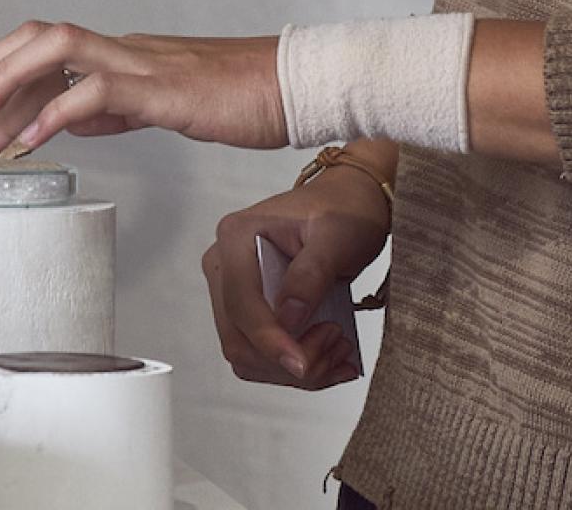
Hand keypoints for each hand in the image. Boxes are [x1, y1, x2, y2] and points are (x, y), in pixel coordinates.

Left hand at [0, 20, 287, 163]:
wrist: (296, 87)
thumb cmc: (238, 99)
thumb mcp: (161, 106)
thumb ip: (113, 109)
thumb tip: (69, 119)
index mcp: (119, 55)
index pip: (41, 48)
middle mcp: (121, 50)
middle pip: (34, 37)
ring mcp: (140, 63)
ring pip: (55, 49)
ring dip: (8, 84)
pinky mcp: (162, 88)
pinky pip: (97, 90)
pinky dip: (57, 111)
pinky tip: (35, 139)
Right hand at [203, 169, 389, 390]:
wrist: (348, 204)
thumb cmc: (342, 211)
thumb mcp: (336, 237)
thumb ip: (310, 276)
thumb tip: (288, 320)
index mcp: (236, 237)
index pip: (240, 304)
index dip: (270, 341)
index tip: (305, 365)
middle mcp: (224, 262)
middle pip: (238, 336)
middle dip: (287, 358)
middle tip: (337, 346)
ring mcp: (232, 286)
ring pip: (246, 352)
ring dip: (291, 368)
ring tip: (337, 350)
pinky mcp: (248, 305)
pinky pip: (259, 352)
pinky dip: (292, 364)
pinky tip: (328, 355)